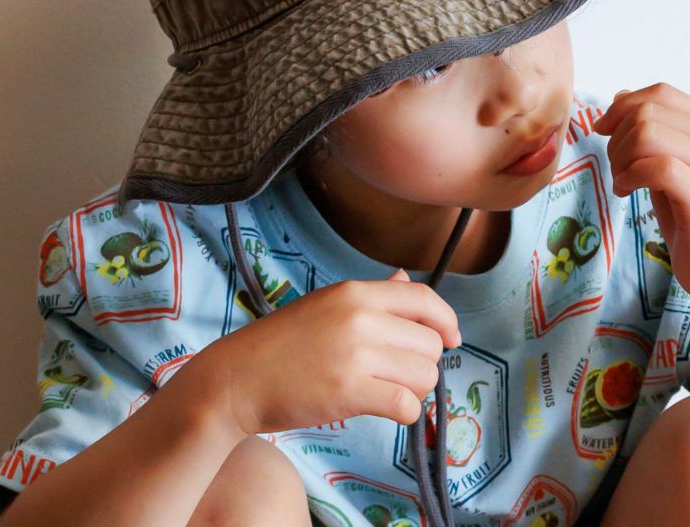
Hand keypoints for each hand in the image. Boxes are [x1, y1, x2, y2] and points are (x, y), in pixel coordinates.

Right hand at [216, 267, 461, 434]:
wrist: (239, 377)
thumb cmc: (282, 343)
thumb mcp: (326, 304)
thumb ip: (372, 295)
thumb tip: (405, 278)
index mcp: (355, 292)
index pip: (423, 298)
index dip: (445, 320)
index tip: (451, 339)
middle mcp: (360, 318)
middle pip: (429, 342)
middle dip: (423, 363)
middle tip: (397, 373)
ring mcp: (356, 355)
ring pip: (424, 375)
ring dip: (414, 389)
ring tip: (387, 390)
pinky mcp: (350, 392)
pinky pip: (406, 404)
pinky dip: (405, 412)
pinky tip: (386, 409)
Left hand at [593, 82, 689, 306]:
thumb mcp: (670, 166)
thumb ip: (653, 131)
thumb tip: (620, 95)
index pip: (661, 92)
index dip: (622, 106)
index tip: (603, 130)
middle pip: (647, 111)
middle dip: (616, 137)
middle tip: (616, 168)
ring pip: (647, 133)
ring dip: (620, 158)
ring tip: (623, 182)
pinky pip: (655, 167)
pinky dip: (629, 177)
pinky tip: (626, 193)